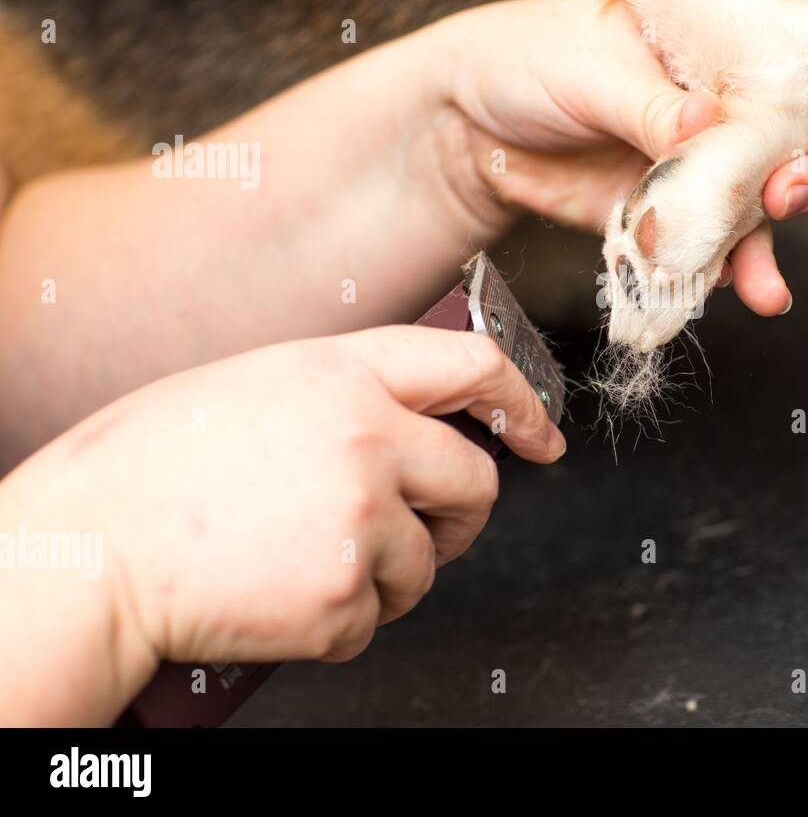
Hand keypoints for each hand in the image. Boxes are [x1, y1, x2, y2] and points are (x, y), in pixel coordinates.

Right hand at [0, 326, 562, 723]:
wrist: (87, 555)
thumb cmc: (153, 470)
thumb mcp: (256, 388)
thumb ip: (347, 394)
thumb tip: (418, 422)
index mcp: (344, 375)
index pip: (471, 367)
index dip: (520, 401)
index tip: (541, 434)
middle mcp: (369, 438)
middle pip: (475, 482)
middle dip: (455, 515)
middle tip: (417, 530)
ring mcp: (363, 519)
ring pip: (428, 563)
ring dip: (385, 574)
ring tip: (302, 560)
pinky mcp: (346, 597)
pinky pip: (375, 618)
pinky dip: (337, 620)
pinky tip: (278, 594)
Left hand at [426, 0, 807, 314]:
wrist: (462, 129)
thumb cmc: (524, 61)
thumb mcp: (586, 66)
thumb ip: (649, 102)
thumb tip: (705, 126)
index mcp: (721, 36)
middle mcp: (732, 97)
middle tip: (794, 187)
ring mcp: (711, 161)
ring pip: (780, 196)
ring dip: (786, 230)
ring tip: (767, 263)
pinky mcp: (679, 216)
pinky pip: (722, 247)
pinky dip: (737, 272)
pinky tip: (748, 290)